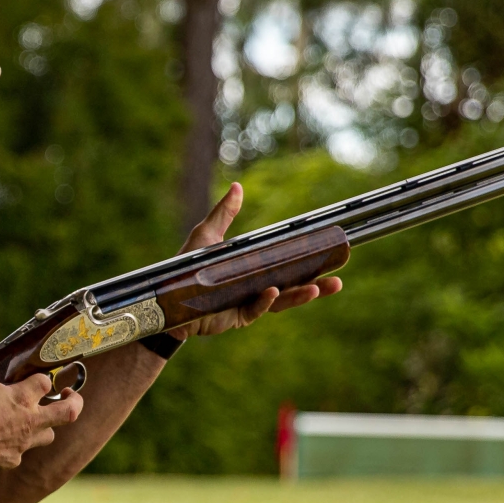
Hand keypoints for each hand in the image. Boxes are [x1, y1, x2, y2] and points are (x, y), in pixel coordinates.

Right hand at [0, 345, 83, 473]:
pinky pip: (19, 453)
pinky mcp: (10, 460)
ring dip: (45, 428)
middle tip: (70, 396)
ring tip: (35, 422)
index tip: (37, 378)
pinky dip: (14, 447)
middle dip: (74, 403)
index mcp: (21, 398)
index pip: (45, 383)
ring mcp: (22, 444)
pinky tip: (2, 442)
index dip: (42, 379)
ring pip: (48, 436)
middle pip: (67, 413)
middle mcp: (29, 421)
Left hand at [166, 182, 343, 341]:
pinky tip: (273, 292)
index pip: (288, 266)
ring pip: (279, 302)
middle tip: (337, 282)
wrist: (166, 298)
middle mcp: (256, 287)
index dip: (310, 263)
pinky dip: (264, 301)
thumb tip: (237, 186)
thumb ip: (223, 213)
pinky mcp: (235, 317)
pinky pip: (254, 309)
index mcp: (255, 269)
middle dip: (316, 286)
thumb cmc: (186, 266)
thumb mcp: (207, 235)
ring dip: (298, 296)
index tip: (331, 254)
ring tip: (316, 290)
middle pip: (292, 288)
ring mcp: (247, 303)